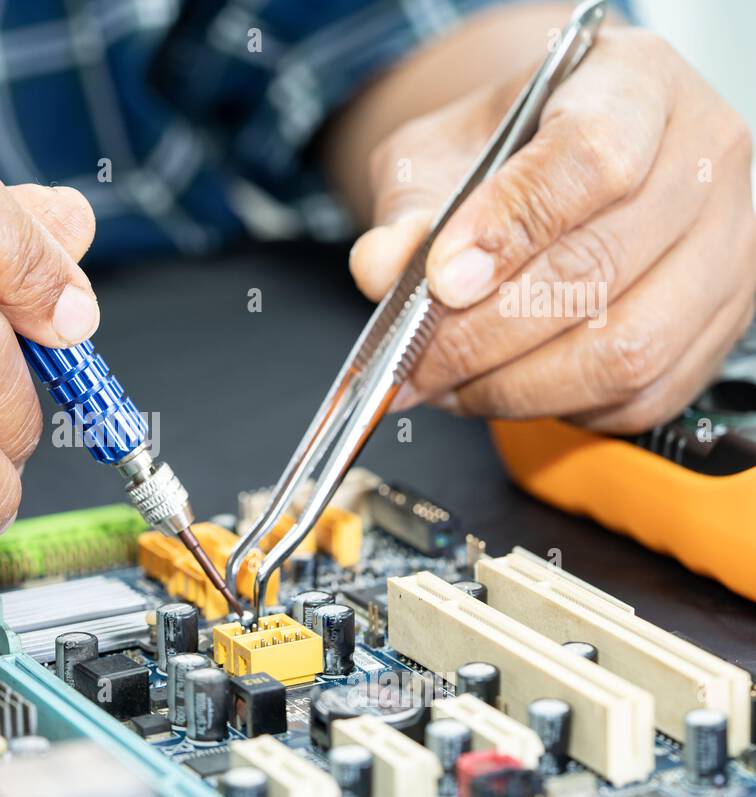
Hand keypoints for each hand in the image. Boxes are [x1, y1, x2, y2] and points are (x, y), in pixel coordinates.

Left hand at [350, 27, 755, 432]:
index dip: (510, 228)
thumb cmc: (499, 154)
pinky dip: (559, 406)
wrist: (545, 168)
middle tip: (416, 362)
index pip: (593, 158)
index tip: (440, 279)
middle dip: (485, 334)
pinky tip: (502, 390)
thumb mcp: (434, 155)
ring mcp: (726, 246)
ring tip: (448, 384)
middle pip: (601, 266)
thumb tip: (381, 269)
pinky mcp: (721, 322)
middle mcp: (702, 159)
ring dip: (517, 385)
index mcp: (635, 83)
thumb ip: (406, 210)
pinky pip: (643, 393)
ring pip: (627, 347)